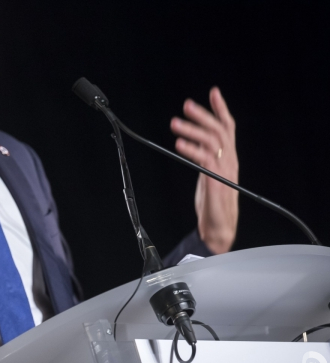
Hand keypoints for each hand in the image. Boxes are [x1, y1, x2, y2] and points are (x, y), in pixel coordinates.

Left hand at [170, 87, 238, 253]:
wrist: (219, 228)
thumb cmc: (212, 202)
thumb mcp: (209, 173)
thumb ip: (205, 156)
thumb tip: (194, 139)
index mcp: (229, 158)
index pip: (228, 128)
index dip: (221, 109)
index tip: (213, 92)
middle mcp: (229, 161)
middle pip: (220, 130)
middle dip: (203, 115)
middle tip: (186, 105)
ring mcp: (224, 171)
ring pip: (212, 142)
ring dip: (192, 130)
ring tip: (175, 123)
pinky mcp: (215, 182)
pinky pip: (205, 160)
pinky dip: (192, 150)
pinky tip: (179, 144)